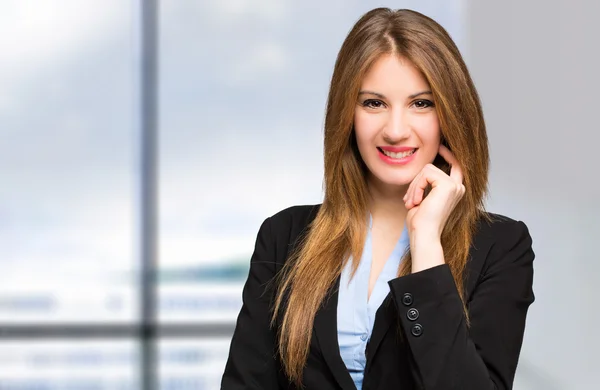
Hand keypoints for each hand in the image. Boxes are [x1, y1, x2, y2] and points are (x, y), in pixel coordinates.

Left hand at [403, 145, 464, 270]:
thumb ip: (425, 185)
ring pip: (426, 169)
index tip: (440, 146)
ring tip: (412, 203)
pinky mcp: (447, 185)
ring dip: (414, 186)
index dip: (449, 154)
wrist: (423, 235)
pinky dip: (416, 187)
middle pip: (431, 168)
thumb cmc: (420, 222)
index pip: (456, 166)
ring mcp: (454, 186)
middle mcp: (458, 187)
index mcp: (454, 190)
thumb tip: (422, 171)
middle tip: (409, 201)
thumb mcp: (423, 199)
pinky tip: (416, 202)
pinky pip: (425, 174)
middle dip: (415, 182)